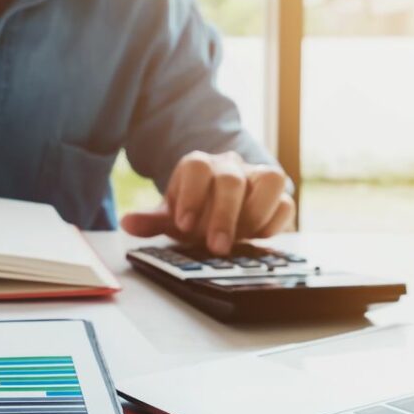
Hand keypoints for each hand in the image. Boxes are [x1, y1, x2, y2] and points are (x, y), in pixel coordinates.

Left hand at [120, 151, 295, 253]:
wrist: (217, 210)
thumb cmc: (193, 212)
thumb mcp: (170, 218)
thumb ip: (151, 221)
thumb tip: (128, 223)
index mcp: (199, 166)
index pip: (197, 168)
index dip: (192, 196)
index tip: (184, 226)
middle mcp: (230, 166)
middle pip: (232, 179)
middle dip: (224, 216)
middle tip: (217, 247)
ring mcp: (257, 178)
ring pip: (270, 180)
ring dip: (255, 215)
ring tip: (241, 241)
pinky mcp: (278, 196)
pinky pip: (286, 203)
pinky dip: (274, 223)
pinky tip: (257, 240)